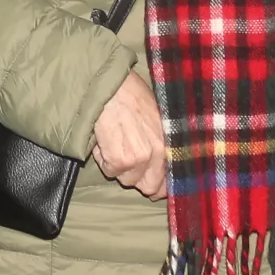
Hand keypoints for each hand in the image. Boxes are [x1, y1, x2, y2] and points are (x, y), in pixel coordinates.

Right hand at [91, 70, 167, 196]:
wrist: (110, 86)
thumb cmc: (132, 94)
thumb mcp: (159, 116)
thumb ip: (162, 141)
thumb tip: (161, 164)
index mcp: (170, 143)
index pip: (171, 180)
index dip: (161, 187)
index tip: (154, 188)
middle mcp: (158, 154)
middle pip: (149, 188)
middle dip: (137, 178)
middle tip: (127, 162)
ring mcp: (139, 158)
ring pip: (127, 180)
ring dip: (118, 167)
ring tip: (115, 143)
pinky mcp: (119, 160)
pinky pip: (109, 171)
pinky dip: (103, 159)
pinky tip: (105, 140)